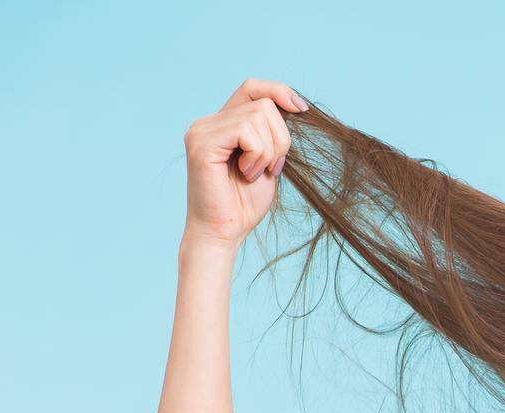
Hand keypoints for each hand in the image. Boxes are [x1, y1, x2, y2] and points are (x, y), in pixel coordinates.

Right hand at [181, 78, 308, 248]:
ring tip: (256, 173)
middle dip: (281, 138)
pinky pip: (246, 132)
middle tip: (272, 168)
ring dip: (270, 151)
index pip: (252, 88)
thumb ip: (273, 134)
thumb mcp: (268, 161)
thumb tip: (297, 106)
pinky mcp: (202, 144)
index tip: (302, 110)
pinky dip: (258, 155)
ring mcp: (202, 131)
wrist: (224, 232)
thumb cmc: (245, 203)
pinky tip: (248, 174)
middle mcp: (208, 122)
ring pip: (259, 116)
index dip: (279, 91)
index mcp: (223, 123)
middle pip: (264, 104)